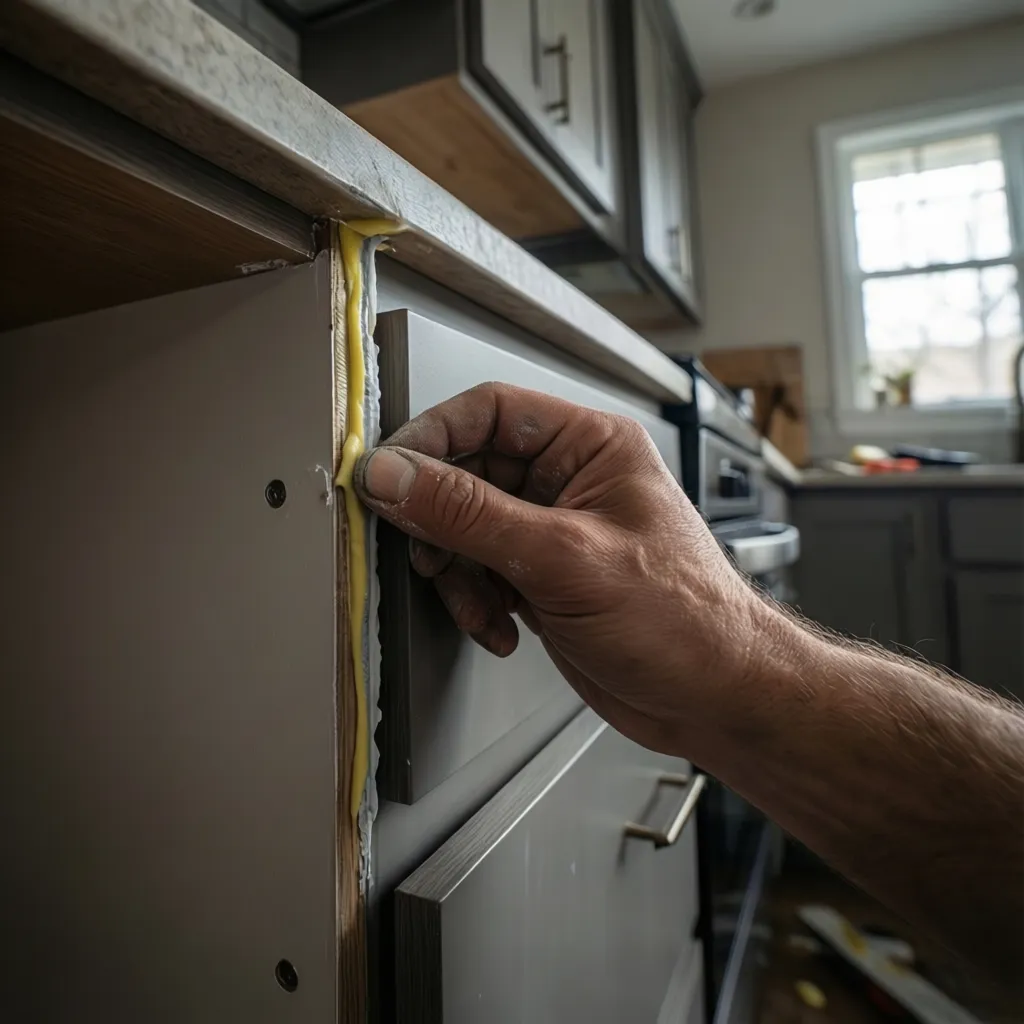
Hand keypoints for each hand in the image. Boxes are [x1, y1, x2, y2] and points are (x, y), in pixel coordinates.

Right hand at [354, 382, 769, 755]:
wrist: (714, 697)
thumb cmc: (685, 620)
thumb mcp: (564, 558)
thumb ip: (470, 514)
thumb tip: (397, 476)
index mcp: (591, 446)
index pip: (489, 412)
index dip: (431, 438)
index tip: (387, 474)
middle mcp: (569, 481)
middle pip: (466, 474)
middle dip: (441, 522)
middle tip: (428, 554)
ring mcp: (553, 531)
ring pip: (464, 529)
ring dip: (458, 573)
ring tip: (481, 606)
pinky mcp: (542, 578)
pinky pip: (478, 572)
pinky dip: (476, 603)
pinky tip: (504, 628)